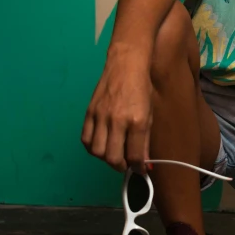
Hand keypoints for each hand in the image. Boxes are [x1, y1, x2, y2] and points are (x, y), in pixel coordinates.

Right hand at [81, 46, 152, 174]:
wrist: (126, 65)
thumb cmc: (142, 89)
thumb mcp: (150, 114)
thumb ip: (145, 141)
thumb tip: (144, 164)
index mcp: (137, 121)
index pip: (134, 155)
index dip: (138, 168)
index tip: (140, 170)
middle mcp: (118, 121)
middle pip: (112, 157)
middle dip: (120, 166)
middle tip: (125, 164)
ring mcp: (101, 116)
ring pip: (96, 151)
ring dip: (105, 159)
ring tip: (113, 154)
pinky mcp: (89, 112)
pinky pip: (85, 139)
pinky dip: (92, 147)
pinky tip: (101, 145)